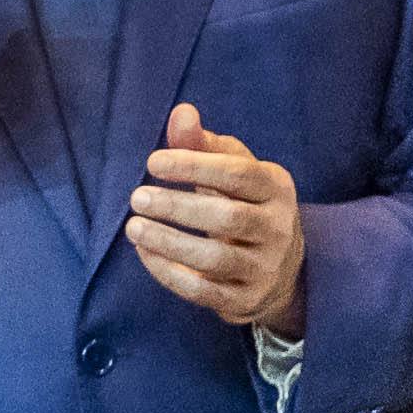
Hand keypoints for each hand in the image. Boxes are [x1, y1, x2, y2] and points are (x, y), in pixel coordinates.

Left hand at [127, 104, 307, 332]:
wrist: (278, 270)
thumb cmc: (244, 204)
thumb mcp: (232, 171)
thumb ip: (203, 144)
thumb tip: (181, 111)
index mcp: (277, 188)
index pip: (239, 174)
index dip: (194, 165)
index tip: (153, 162)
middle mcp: (279, 229)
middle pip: (227, 217)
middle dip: (177, 206)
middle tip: (137, 197)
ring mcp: (265, 269)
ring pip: (215, 259)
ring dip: (169, 242)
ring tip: (133, 226)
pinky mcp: (246, 300)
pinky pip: (204, 292)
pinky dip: (169, 273)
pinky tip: (145, 252)